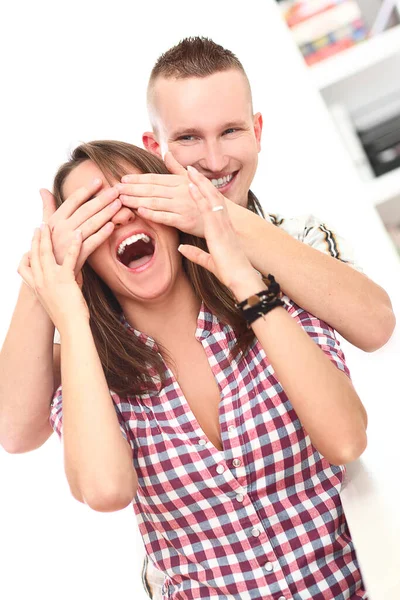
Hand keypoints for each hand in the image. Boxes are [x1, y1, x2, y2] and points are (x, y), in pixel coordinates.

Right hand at [18, 224, 88, 330]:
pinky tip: (78, 233)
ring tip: (50, 225)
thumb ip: (57, 287)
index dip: (29, 251)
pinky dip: (74, 244)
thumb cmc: (67, 317)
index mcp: (36, 287)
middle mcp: (40, 282)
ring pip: (46, 253)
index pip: (26, 266)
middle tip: (39, 226)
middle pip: (35, 255)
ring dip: (48, 237)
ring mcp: (50, 280)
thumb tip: (67, 277)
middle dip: (37, 239)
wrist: (71, 327)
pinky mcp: (65, 279)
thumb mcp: (56, 300)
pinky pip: (69, 257)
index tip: (32, 241)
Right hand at [41, 180, 121, 275]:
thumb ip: (47, 207)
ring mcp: (69, 242)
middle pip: (85, 210)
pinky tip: (113, 226)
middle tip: (116, 190)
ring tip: (119, 204)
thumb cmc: (50, 248)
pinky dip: (103, 233)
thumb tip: (43, 189)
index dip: (87, 190)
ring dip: (106, 213)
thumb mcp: (46, 227)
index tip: (99, 180)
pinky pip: (93, 242)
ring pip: (91, 224)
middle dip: (102, 199)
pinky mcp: (78, 255)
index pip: (73, 201)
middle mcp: (61, 229)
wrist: (50, 274)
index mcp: (55, 220)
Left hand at [117, 152, 204, 235]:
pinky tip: (140, 211)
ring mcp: (182, 206)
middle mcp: (180, 192)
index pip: (154, 179)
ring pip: (154, 202)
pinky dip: (152, 214)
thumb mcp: (193, 179)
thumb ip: (176, 168)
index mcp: (180, 181)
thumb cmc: (206, 199)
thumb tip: (167, 152)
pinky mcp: (184, 221)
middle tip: (115, 189)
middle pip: (151, 189)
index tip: (123, 179)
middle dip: (132, 189)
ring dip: (136, 200)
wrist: (223, 217)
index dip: (137, 179)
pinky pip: (165, 217)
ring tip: (122, 200)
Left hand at [178, 167, 260, 297]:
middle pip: (211, 197)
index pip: (211, 206)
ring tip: (189, 170)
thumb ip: (195, 254)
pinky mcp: (218, 230)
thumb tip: (181, 249)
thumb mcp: (209, 261)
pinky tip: (190, 186)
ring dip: (199, 183)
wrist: (241, 278)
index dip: (203, 193)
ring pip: (210, 198)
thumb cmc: (229, 272)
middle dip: (201, 182)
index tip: (193, 182)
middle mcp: (222, 223)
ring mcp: (221, 224)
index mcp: (221, 229)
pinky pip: (207, 209)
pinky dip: (198, 196)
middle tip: (190, 169)